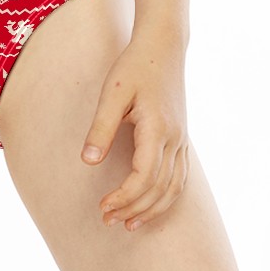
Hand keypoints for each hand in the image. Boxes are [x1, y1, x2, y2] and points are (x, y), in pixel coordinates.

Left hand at [80, 32, 191, 232]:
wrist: (163, 46)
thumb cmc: (134, 66)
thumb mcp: (112, 92)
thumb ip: (101, 127)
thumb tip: (88, 162)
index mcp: (157, 129)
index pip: (144, 177)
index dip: (123, 197)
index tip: (102, 207)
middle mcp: (174, 139)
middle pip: (158, 188)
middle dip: (133, 209)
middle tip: (107, 220)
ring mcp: (181, 140)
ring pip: (174, 188)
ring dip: (152, 210)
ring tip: (128, 224)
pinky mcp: (181, 138)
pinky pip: (180, 178)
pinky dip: (167, 197)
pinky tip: (151, 205)